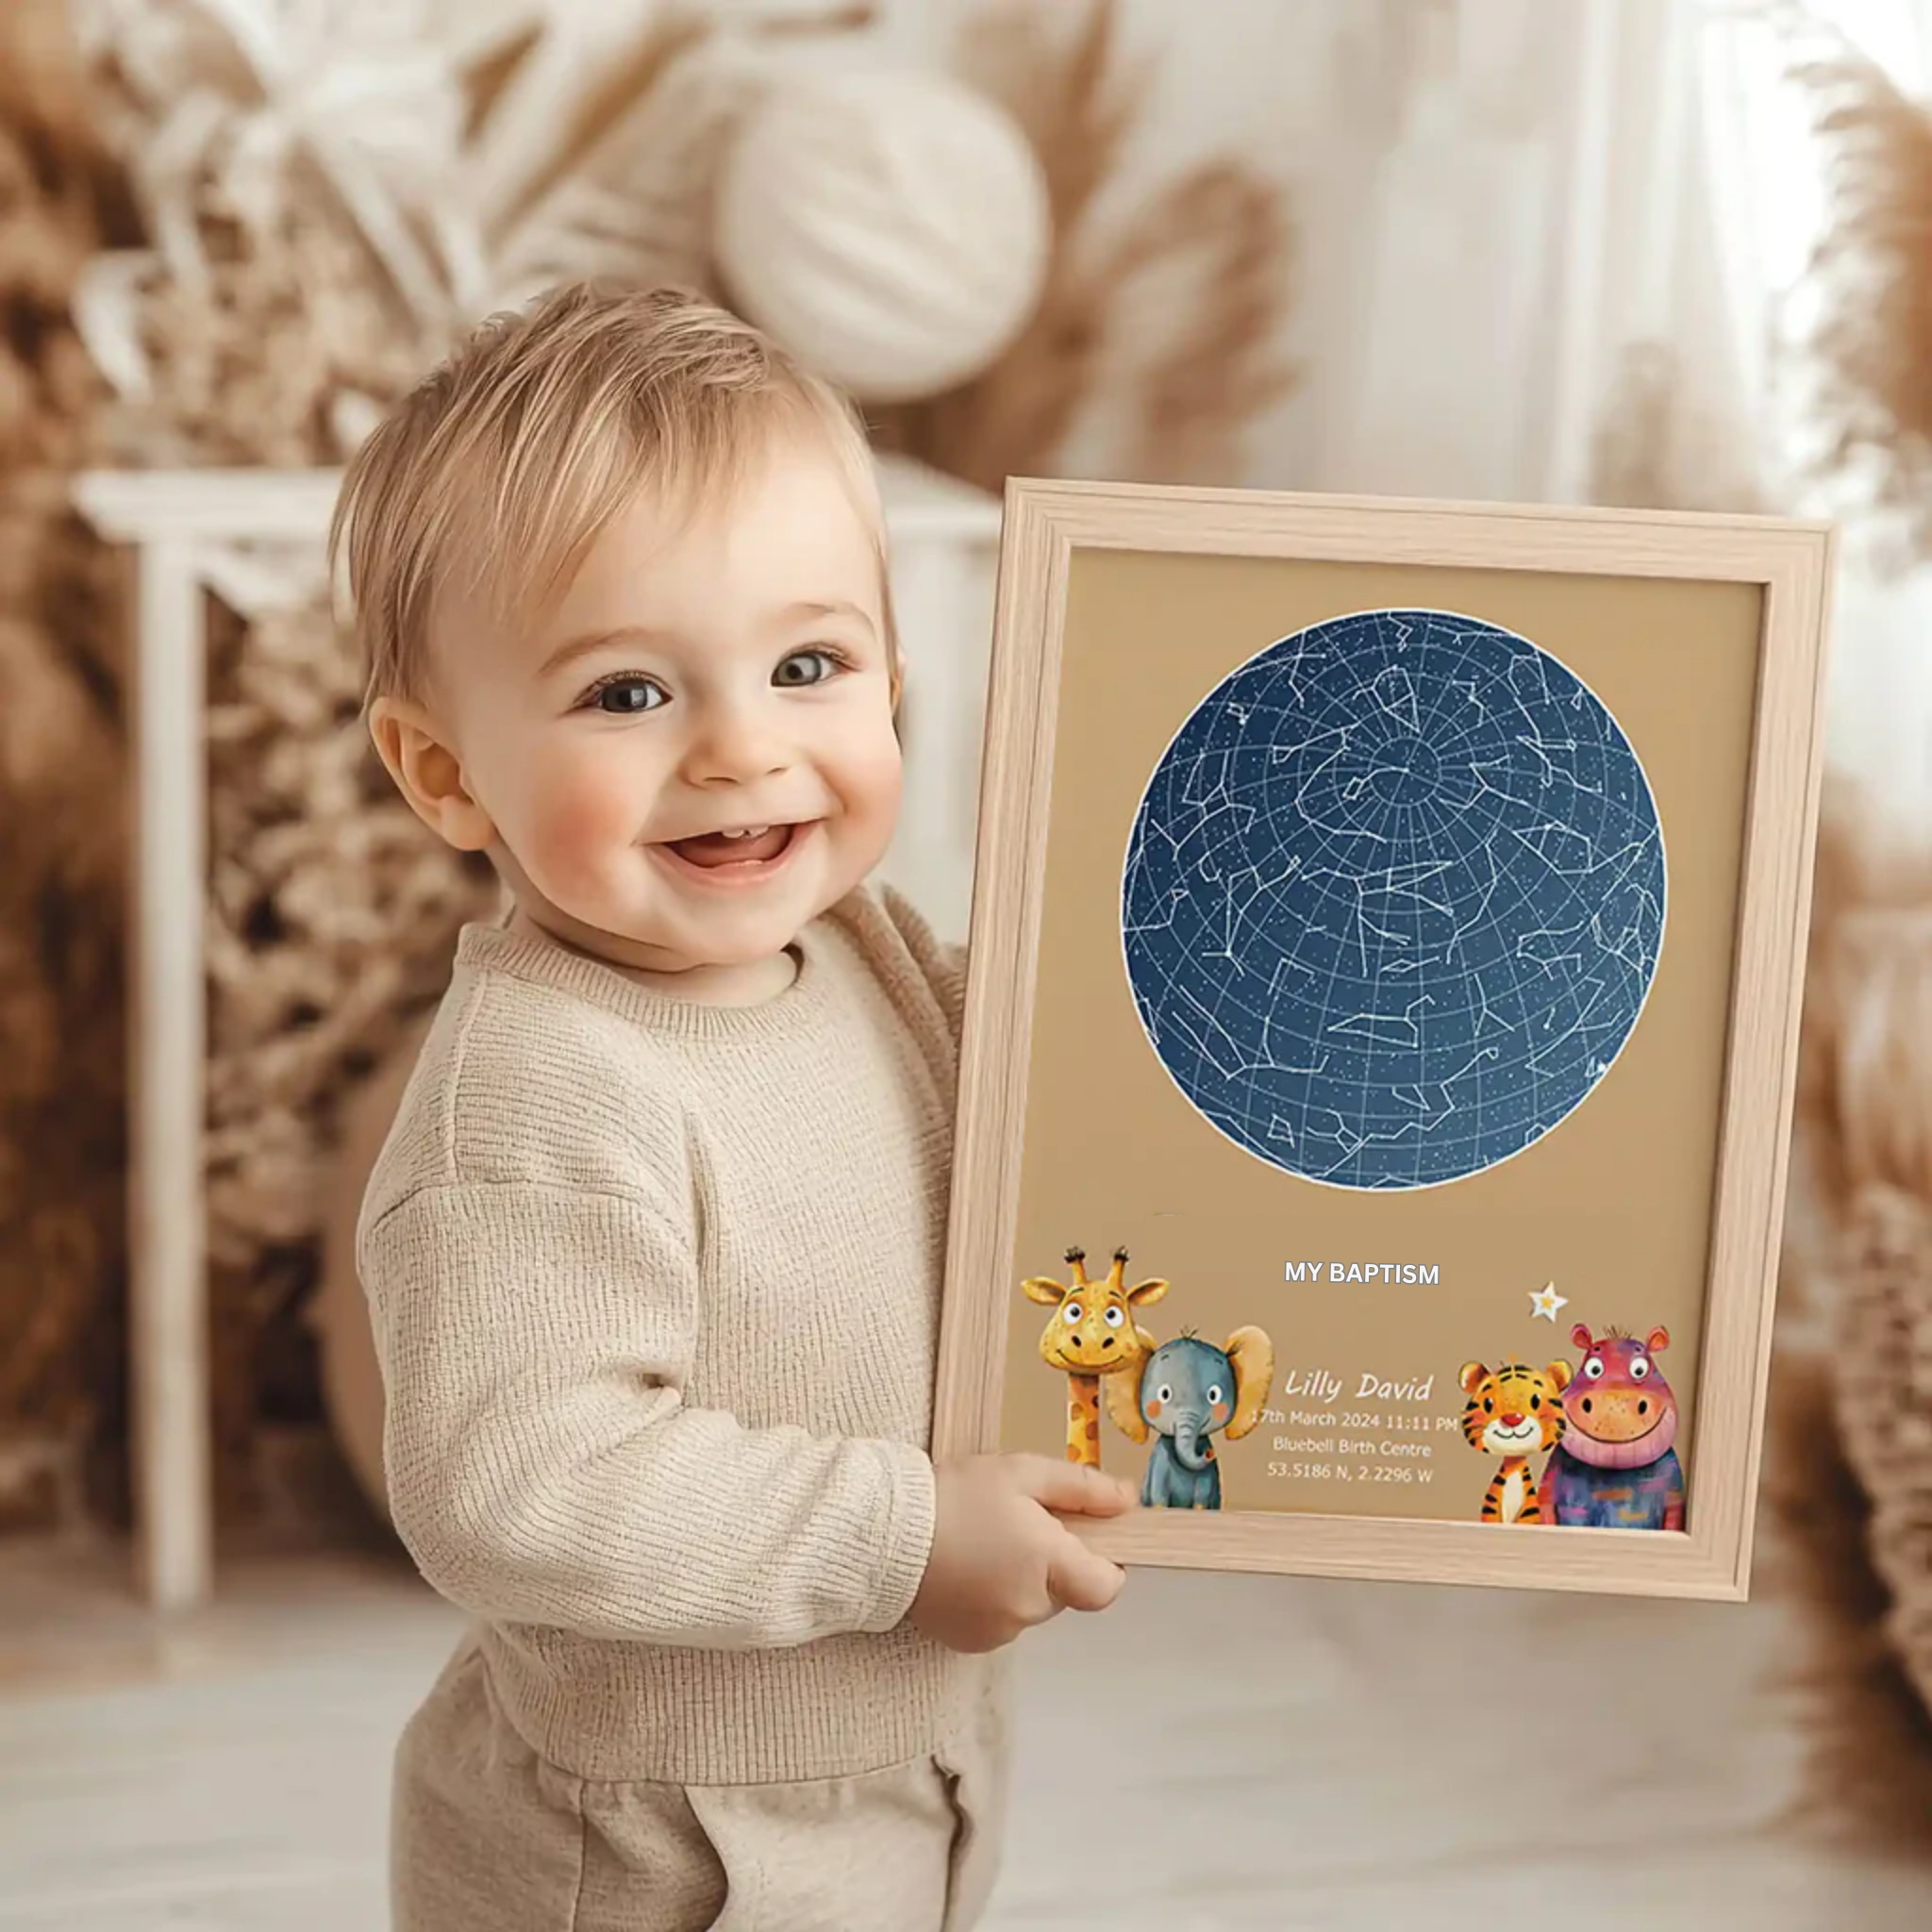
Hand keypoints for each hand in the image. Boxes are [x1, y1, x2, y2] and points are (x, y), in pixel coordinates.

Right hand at [909, 1453, 1134, 1654]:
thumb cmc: (953, 1496)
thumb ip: (1081, 1487)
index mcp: (1048, 1564)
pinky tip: (966, 1568)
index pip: (1106, 1587)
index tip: (1080, 1538)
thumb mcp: (1021, 1472)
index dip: (1103, 1563)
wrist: (884, 1533)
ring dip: (1021, 1581)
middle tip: (1016, 1525)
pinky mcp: (970, 1642)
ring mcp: (999, 1631)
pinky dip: (993, 1599)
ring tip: (982, 1543)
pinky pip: (1001, 1621)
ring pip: (1032, 1606)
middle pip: (1067, 1592)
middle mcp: (1029, 1607)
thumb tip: (1127, 1499)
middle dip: (1052, 1562)